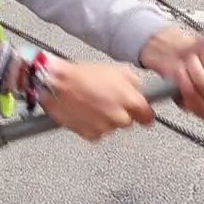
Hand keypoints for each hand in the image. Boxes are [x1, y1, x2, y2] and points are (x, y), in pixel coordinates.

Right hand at [39, 58, 154, 142]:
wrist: (56, 82)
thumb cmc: (82, 74)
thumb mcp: (117, 69)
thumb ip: (134, 84)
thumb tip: (140, 91)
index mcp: (131, 101)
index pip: (147, 117)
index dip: (142, 113)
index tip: (139, 112)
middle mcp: (120, 117)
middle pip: (127, 122)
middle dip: (119, 113)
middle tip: (106, 101)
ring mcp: (105, 127)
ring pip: (111, 127)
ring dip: (104, 119)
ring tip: (91, 104)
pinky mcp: (89, 134)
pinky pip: (96, 133)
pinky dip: (91, 125)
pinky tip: (84, 112)